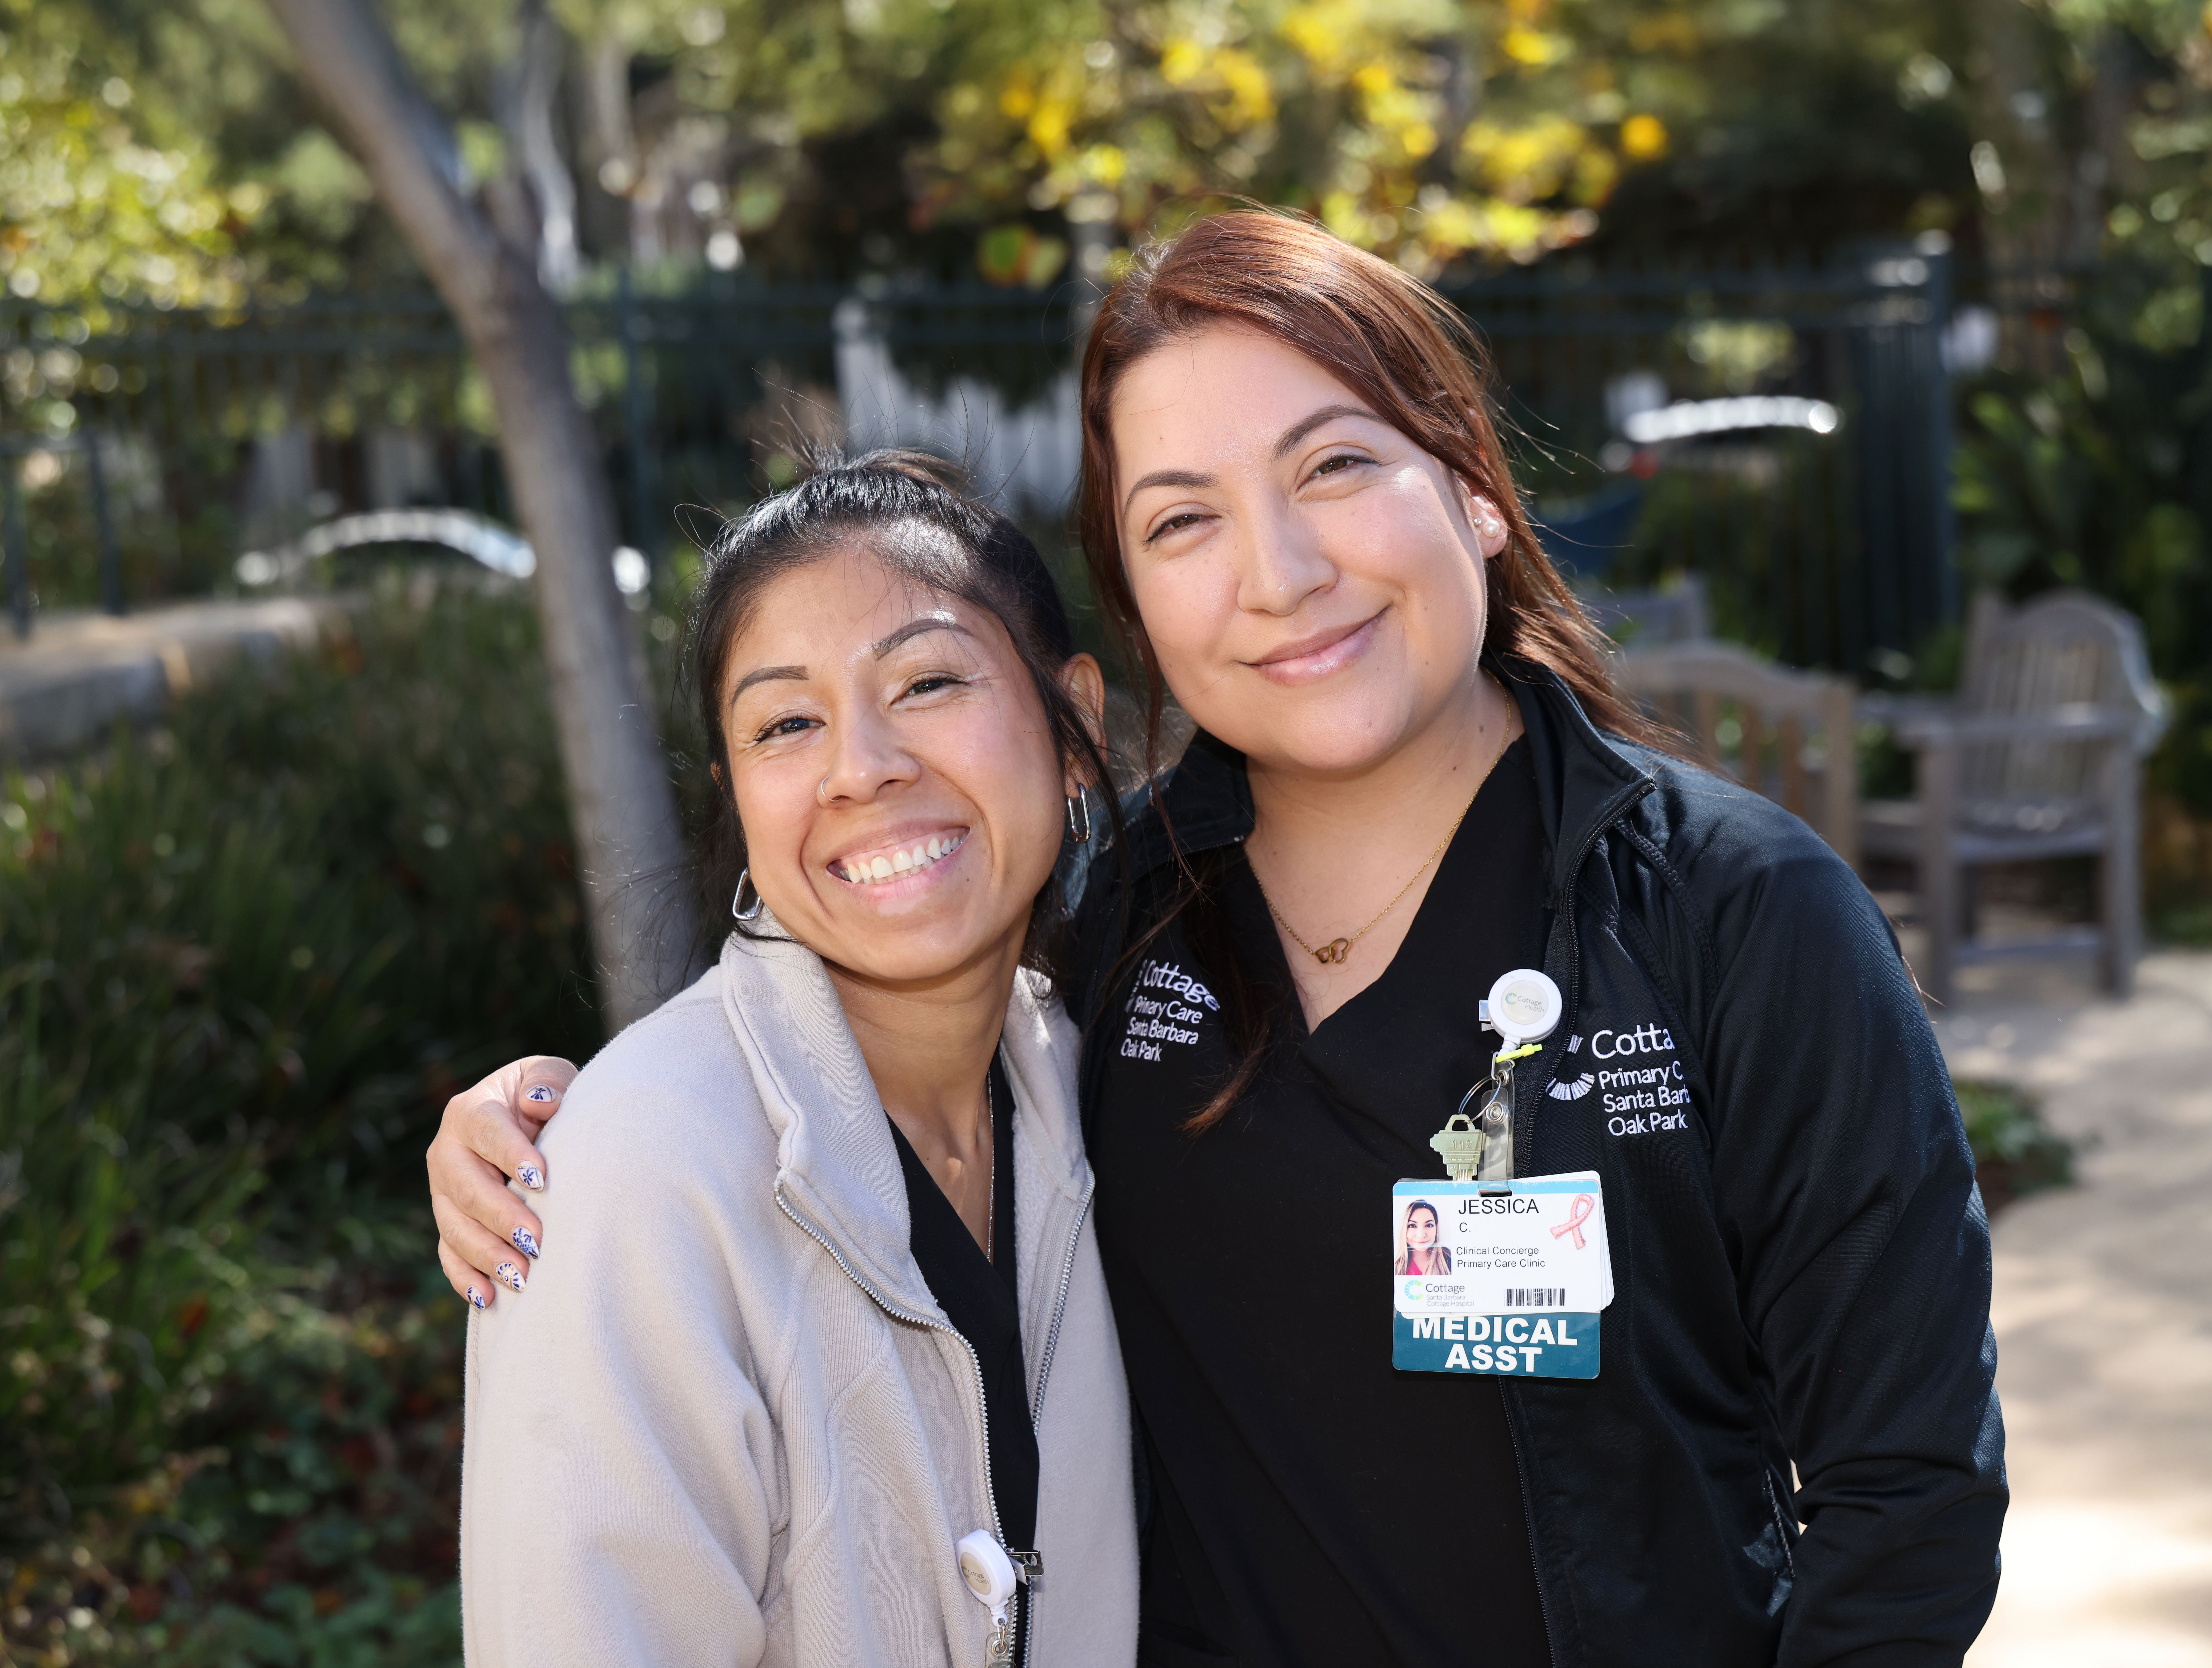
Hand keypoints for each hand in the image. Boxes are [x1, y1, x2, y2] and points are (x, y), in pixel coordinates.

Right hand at [429, 1055, 576, 1307]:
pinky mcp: (448, 1222)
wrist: (526, 1122)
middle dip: (501, 1217)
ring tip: (521, 1278)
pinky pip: (448, 1254)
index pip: (487, 1131)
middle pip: (467, 1187)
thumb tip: (540, 1102)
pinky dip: (465, 1278)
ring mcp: (442, 1191)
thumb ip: (548, 1081)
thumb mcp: (550, 1077)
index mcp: (471, 1110)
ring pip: (454, 1227)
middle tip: (536, 1241)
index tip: (542, 1178)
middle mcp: (447, 1151)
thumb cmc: (546, 1099)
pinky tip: (488, 1298)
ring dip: (486, 1255)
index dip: (512, 1154)